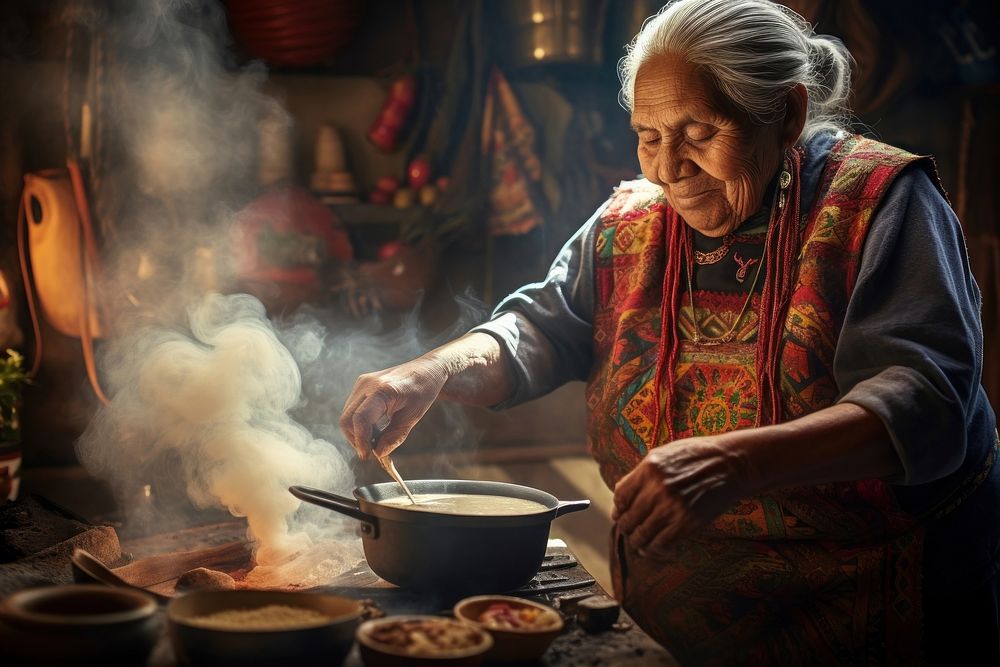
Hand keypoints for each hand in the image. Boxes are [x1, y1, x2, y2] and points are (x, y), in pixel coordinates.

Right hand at [339, 356, 447, 460]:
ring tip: (376, 440)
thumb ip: (395, 435)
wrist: (426, 369)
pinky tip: (374, 429)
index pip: (360, 419)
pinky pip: (352, 409)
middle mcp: (367, 384)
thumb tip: (379, 453)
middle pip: (347, 419)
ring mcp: (362, 382)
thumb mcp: (414, 416)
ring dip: (356, 432)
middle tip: (372, 452)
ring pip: (347, 415)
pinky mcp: (361, 385)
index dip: (361, 441)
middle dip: (356, 439)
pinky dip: (359, 423)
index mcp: (383, 390)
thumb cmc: (424, 390)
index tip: (368, 456)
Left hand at [612, 436, 751, 556]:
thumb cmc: (697, 456)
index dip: (618, 508)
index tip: (620, 513)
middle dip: (625, 527)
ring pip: (642, 533)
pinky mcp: (687, 523)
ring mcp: (671, 507)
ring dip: (636, 541)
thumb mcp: (664, 454)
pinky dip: (653, 549)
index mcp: (648, 469)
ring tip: (637, 542)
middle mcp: (657, 489)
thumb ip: (642, 473)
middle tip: (627, 530)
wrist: (731, 464)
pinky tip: (652, 548)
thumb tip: (621, 493)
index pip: (620, 496)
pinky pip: (661, 542)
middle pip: (628, 517)